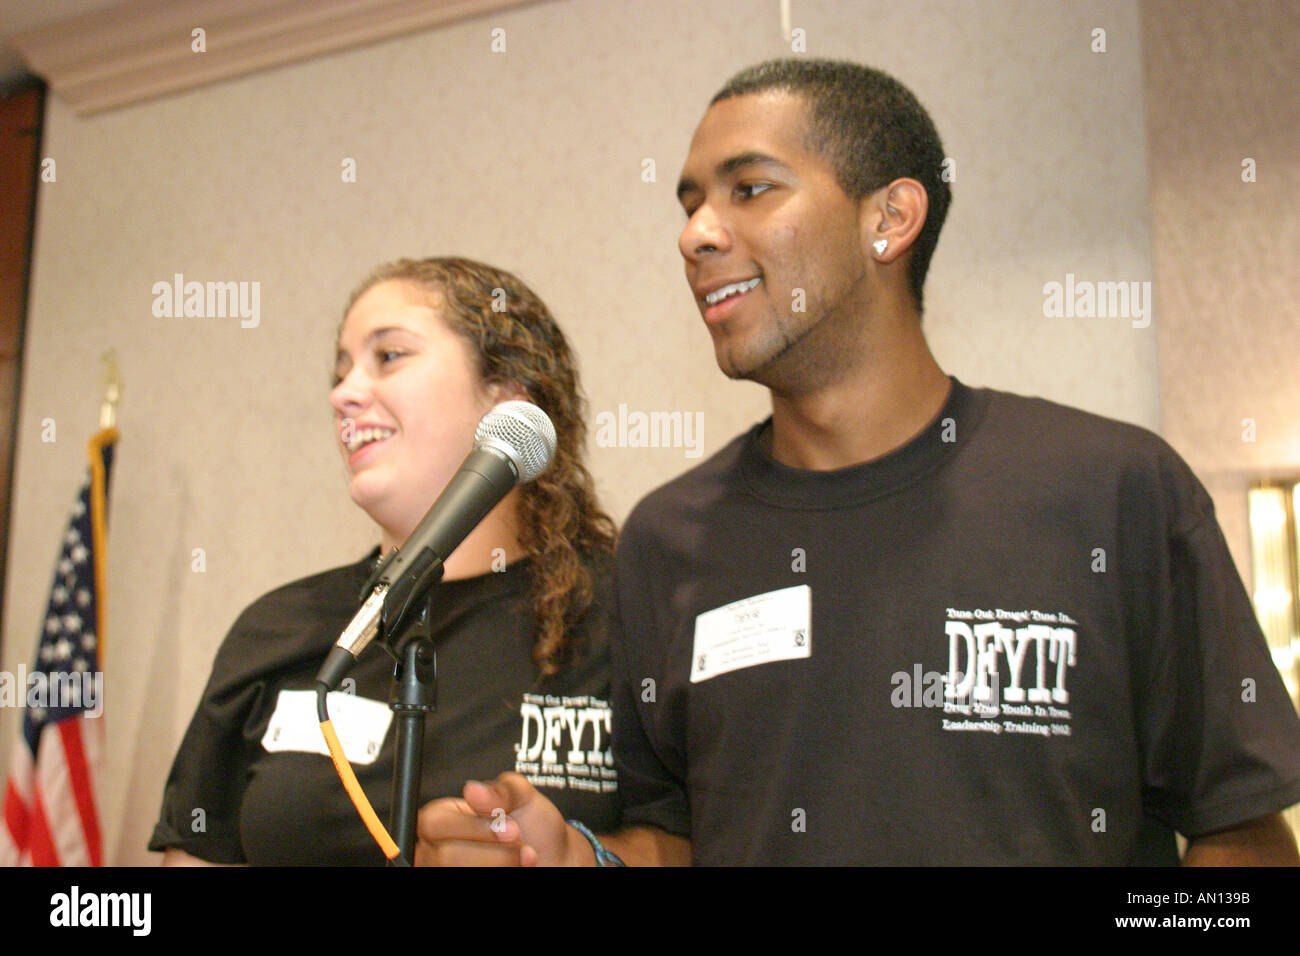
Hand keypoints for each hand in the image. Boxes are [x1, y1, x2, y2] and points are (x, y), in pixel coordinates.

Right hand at [414, 772, 592, 866]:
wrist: (555, 856)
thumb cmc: (535, 827)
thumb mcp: (524, 797)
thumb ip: (502, 789)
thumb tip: (473, 791)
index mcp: (446, 816)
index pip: (434, 823)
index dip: (472, 828)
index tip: (511, 828)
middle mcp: (440, 846)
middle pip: (443, 855)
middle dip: (490, 852)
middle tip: (522, 846)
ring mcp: (446, 868)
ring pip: (456, 871)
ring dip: (498, 865)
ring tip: (525, 859)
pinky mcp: (456, 881)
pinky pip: (470, 881)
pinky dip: (499, 873)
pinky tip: (515, 869)